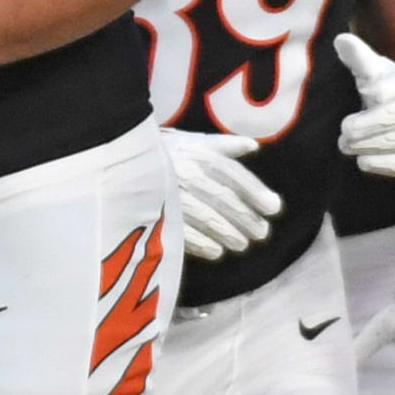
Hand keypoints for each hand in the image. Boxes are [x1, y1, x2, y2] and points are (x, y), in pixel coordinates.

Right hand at [163, 125, 280, 262]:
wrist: (121, 162)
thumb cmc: (164, 152)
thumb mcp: (192, 142)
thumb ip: (223, 145)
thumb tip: (252, 146)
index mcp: (197, 154)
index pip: (232, 173)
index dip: (255, 190)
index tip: (274, 207)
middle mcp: (185, 172)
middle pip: (222, 197)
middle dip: (245, 216)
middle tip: (261, 233)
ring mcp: (170, 193)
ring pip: (205, 215)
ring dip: (227, 232)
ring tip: (242, 244)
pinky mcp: (156, 212)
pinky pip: (182, 230)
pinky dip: (200, 243)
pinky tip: (216, 252)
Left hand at [334, 33, 394, 179]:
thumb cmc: (389, 90)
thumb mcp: (375, 72)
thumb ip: (359, 58)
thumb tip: (341, 41)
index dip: (383, 89)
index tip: (368, 92)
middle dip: (369, 124)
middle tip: (345, 130)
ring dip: (371, 145)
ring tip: (346, 146)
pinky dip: (384, 164)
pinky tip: (364, 161)